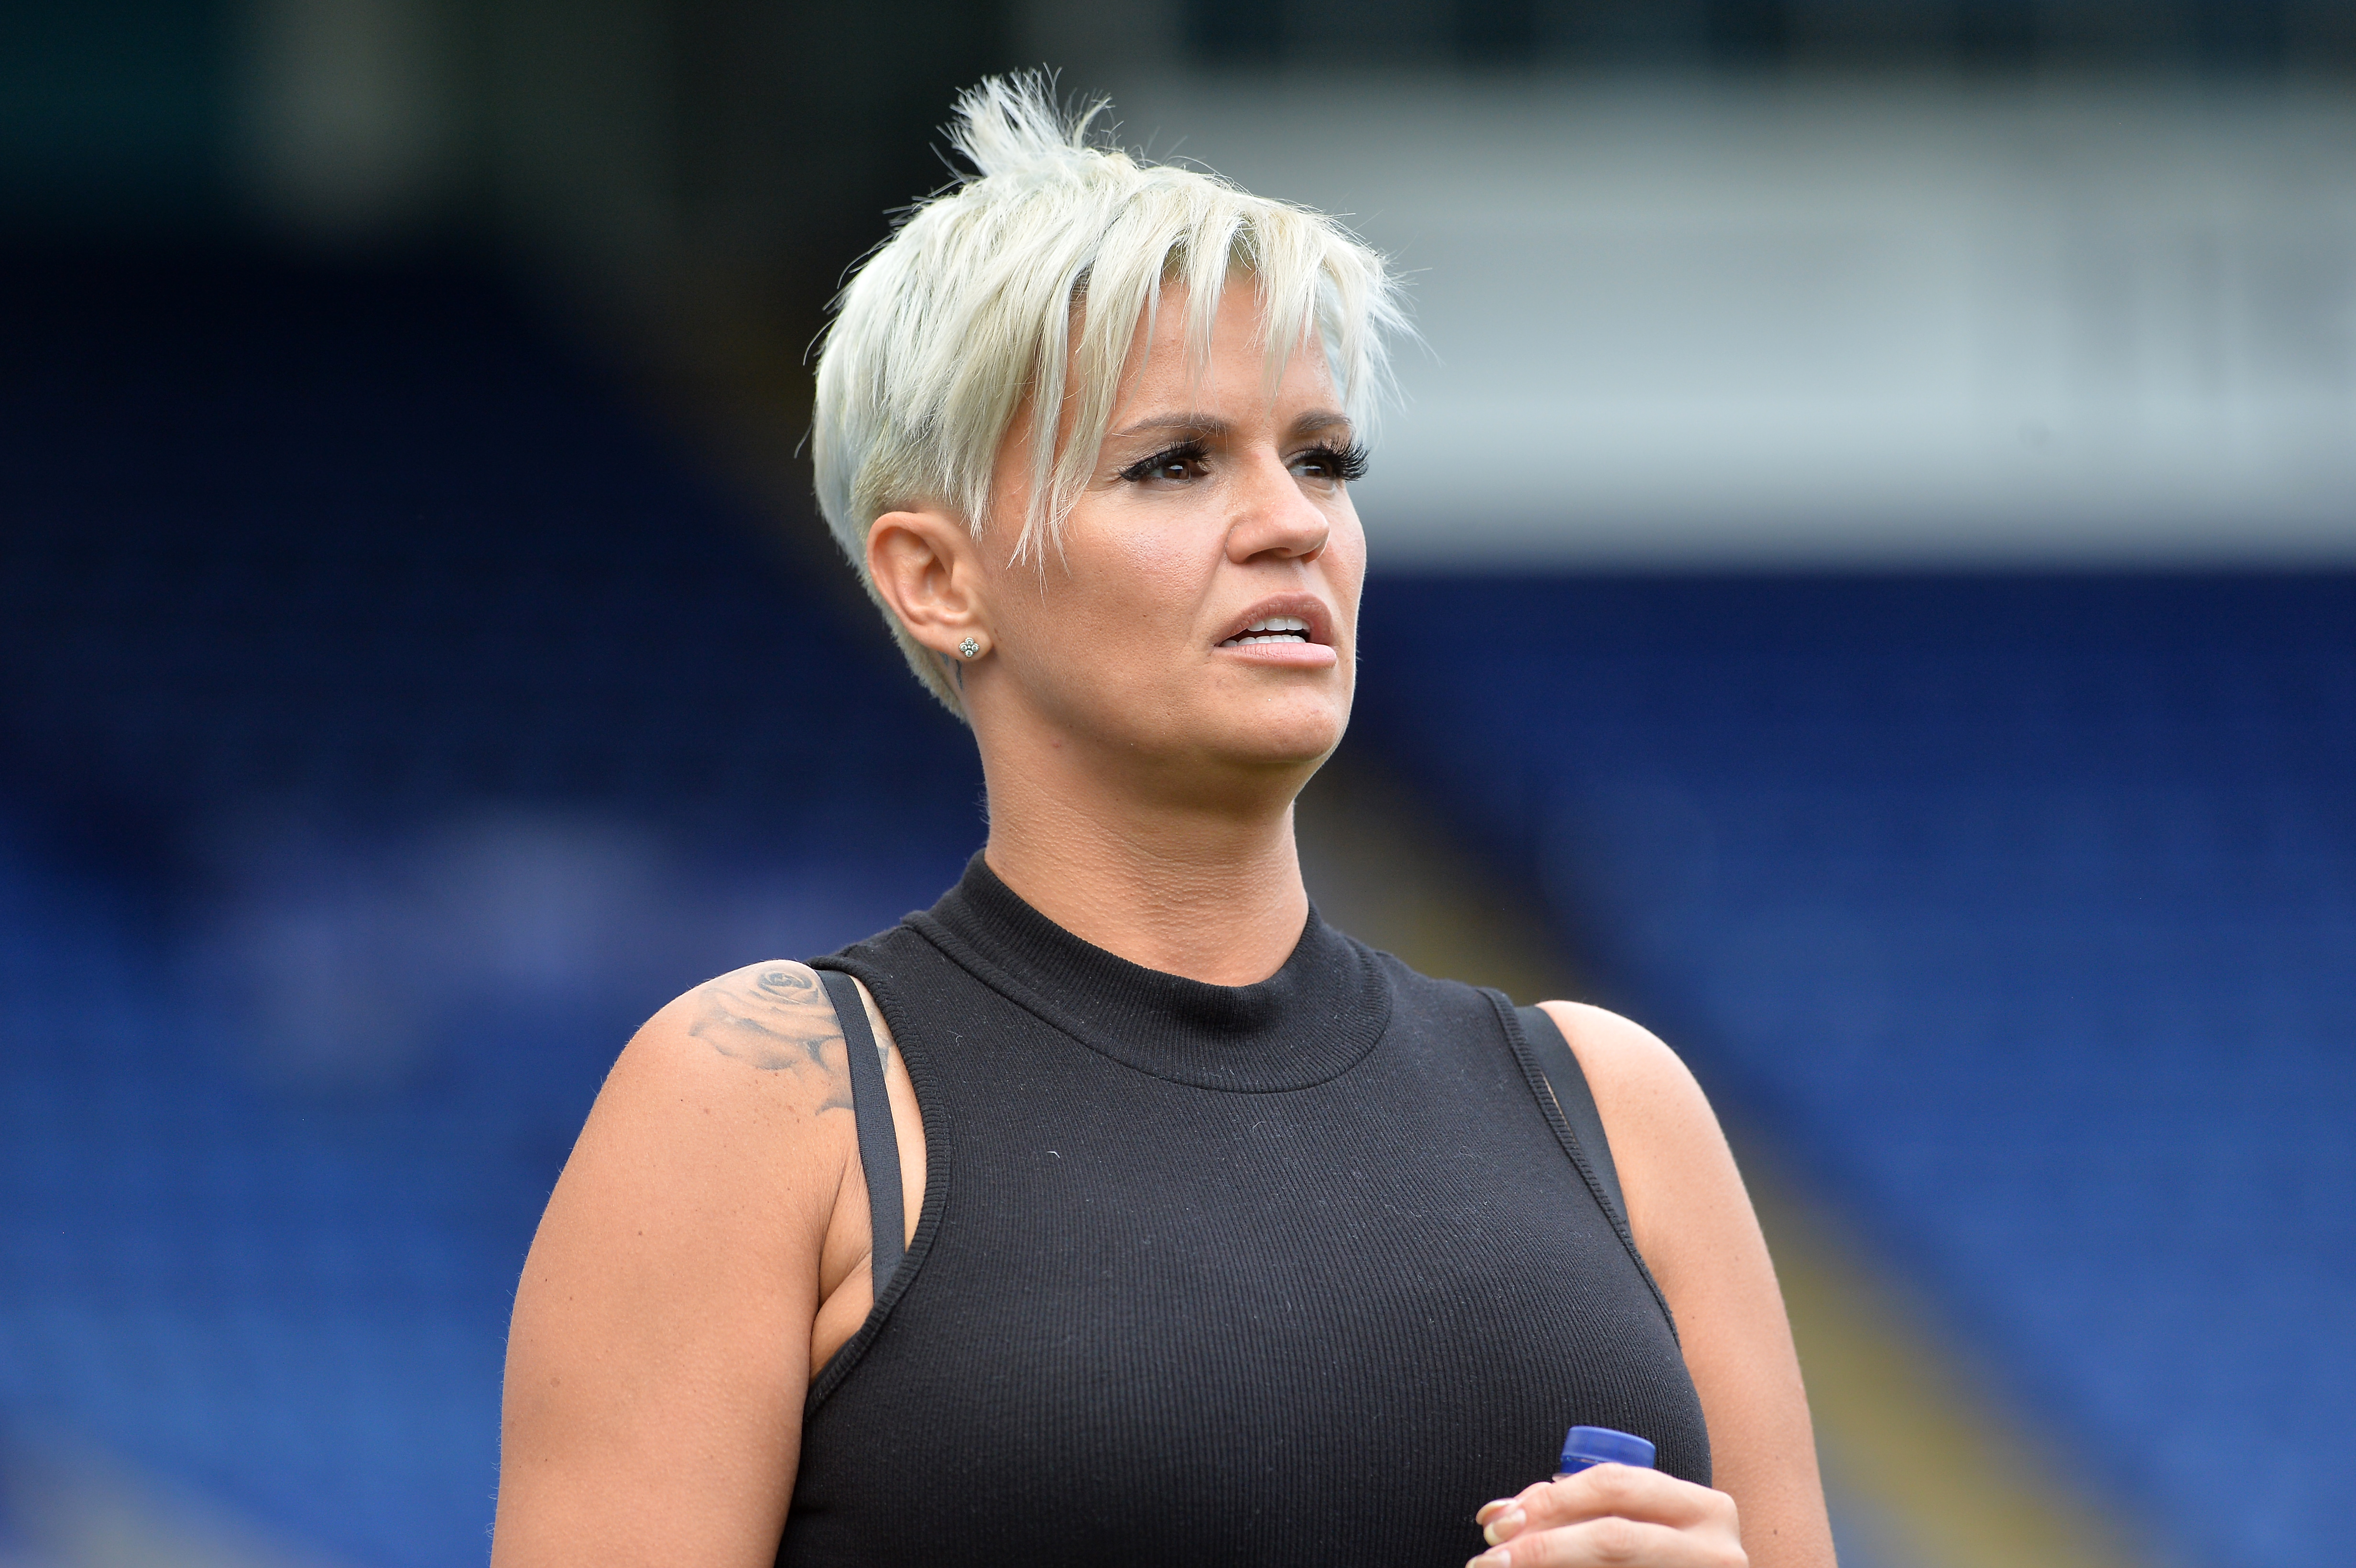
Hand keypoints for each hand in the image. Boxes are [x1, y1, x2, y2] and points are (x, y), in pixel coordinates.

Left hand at [1468, 1463, 1744, 1566]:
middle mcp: (1715, 1551)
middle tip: (1490, 1559)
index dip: (1549, 1500)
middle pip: (1612, 1539)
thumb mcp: (1640, 1520)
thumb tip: (1497, 1515)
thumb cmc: (1665, 1554)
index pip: (1614, 1486)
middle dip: (1543, 1546)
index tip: (1497, 1520)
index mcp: (1704, 1510)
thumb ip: (1579, 1507)